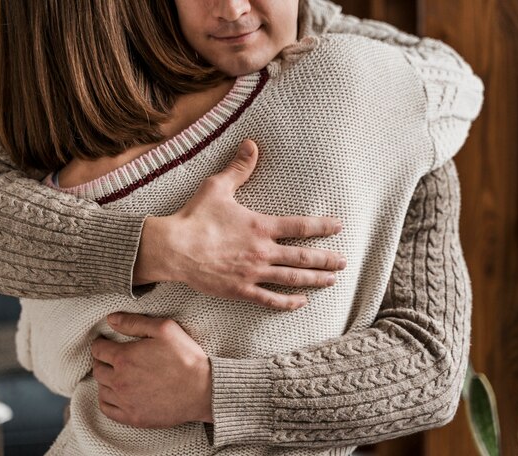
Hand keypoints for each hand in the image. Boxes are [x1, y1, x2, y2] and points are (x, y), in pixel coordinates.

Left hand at [91, 313, 212, 428]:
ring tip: (114, 373)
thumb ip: (134, 322)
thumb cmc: (186, 357)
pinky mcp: (133, 417)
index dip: (101, 343)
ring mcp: (125, 401)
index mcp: (125, 358)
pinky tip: (114, 393)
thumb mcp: (164, 329)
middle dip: (101, 360)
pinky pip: (107, 409)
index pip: (98, 349)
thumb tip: (111, 319)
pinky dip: (106, 399)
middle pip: (97, 369)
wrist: (203, 390)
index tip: (105, 342)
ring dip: (104, 379)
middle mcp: (120, 381)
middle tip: (110, 356)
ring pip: (101, 389)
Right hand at [133, 139, 345, 310]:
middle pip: (304, 257)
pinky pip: (270, 299)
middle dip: (327, 259)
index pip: (301, 226)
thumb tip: (251, 144)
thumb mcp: (217, 187)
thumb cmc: (195, 217)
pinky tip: (301, 302)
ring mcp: (253, 273)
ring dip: (315, 280)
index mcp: (261, 226)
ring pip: (293, 279)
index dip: (323, 226)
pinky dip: (288, 302)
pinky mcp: (241, 290)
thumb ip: (239, 168)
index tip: (338, 227)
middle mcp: (263, 251)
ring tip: (331, 280)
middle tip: (342, 262)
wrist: (174, 249)